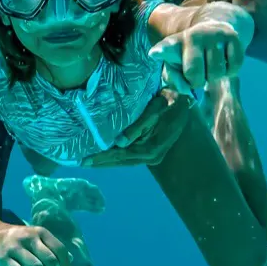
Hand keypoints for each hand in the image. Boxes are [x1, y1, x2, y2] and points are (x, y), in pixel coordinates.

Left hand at [79, 88, 195, 167]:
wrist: (185, 106)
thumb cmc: (171, 102)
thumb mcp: (157, 108)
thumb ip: (138, 125)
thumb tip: (119, 142)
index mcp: (153, 147)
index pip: (122, 155)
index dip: (103, 158)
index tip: (86, 160)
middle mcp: (152, 156)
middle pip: (122, 162)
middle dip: (101, 163)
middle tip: (81, 163)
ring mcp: (153, 157)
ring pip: (125, 162)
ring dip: (107, 162)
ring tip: (89, 161)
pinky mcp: (151, 153)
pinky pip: (130, 158)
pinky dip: (116, 158)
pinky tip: (105, 156)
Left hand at [149, 18, 244, 91]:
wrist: (216, 27)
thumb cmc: (191, 54)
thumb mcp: (177, 65)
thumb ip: (176, 80)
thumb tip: (186, 89)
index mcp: (175, 43)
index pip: (167, 47)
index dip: (162, 51)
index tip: (155, 53)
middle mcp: (194, 35)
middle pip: (195, 75)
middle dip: (197, 82)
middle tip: (198, 73)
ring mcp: (214, 35)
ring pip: (217, 74)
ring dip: (215, 77)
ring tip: (211, 66)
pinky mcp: (233, 37)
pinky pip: (233, 68)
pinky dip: (230, 71)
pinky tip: (225, 62)